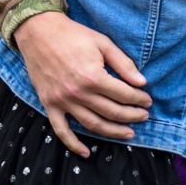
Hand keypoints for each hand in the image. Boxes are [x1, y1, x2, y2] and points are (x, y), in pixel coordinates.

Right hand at [15, 10, 151, 157]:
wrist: (38, 31)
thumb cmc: (72, 35)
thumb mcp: (102, 43)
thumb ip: (123, 63)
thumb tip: (142, 82)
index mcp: (93, 76)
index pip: (123, 94)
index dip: (138, 99)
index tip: (147, 100)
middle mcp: (78, 93)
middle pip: (112, 112)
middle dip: (131, 116)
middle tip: (143, 117)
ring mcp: (62, 101)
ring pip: (92, 124)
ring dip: (113, 132)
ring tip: (128, 133)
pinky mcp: (49, 104)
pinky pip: (61, 130)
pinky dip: (73, 144)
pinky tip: (86, 152)